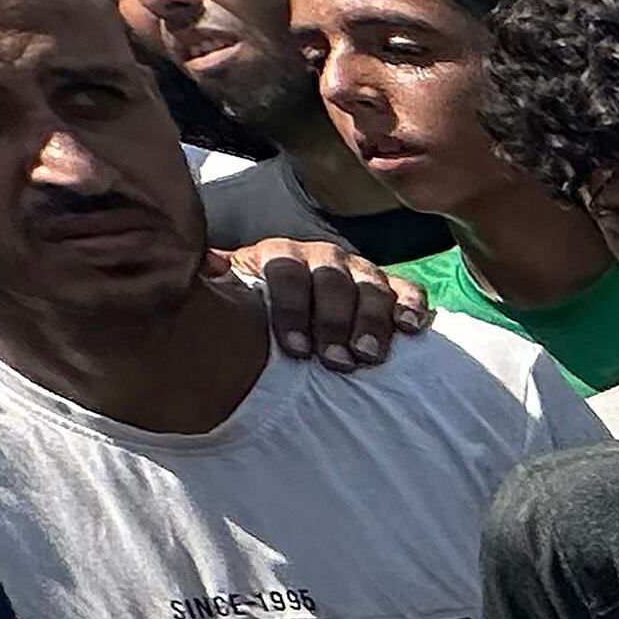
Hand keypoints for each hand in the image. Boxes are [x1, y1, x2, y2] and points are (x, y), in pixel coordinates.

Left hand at [224, 239, 430, 367]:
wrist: (286, 312)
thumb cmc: (256, 313)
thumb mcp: (226, 295)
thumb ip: (212, 280)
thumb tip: (207, 266)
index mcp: (280, 256)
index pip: (288, 273)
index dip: (293, 310)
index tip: (296, 351)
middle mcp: (322, 258)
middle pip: (333, 281)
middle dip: (335, 323)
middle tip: (337, 362)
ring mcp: (359, 271)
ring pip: (371, 286)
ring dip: (372, 322)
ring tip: (369, 356)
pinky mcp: (391, 289)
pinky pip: (407, 290)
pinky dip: (411, 307)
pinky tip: (410, 329)